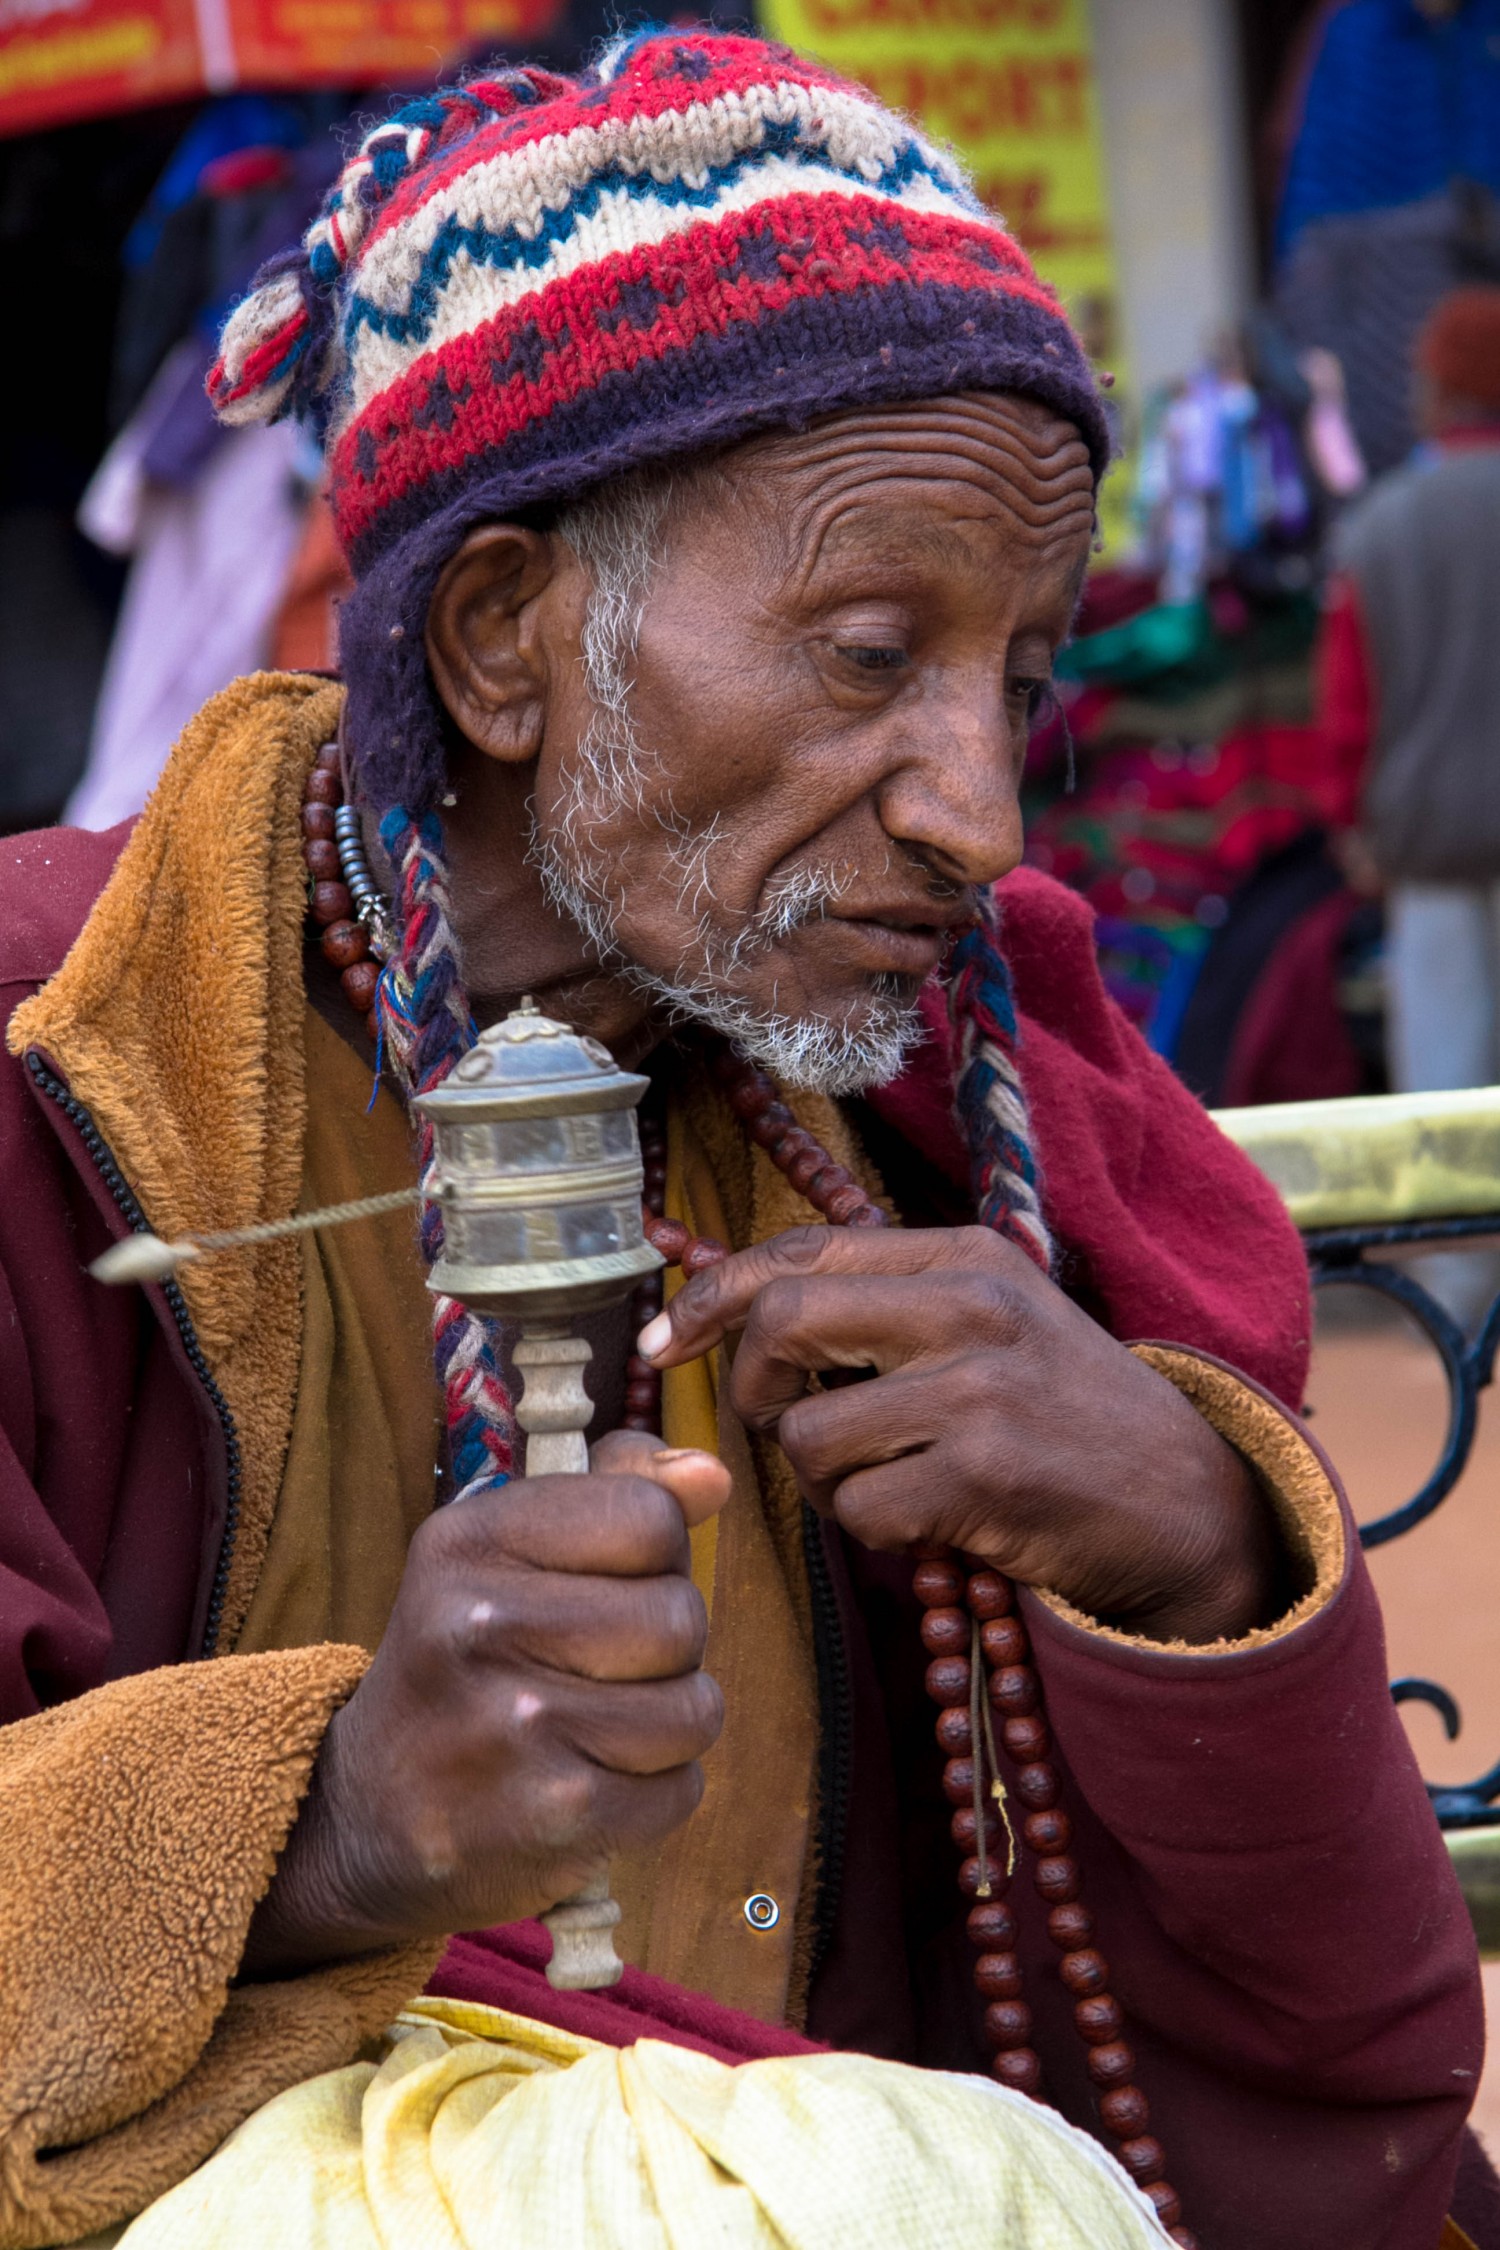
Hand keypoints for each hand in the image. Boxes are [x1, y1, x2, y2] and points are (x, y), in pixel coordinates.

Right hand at [241, 1434, 728, 1977]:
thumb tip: (711, 1475)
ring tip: (596, 1731)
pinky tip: (589, 1786)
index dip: (654, 1557)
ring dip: (666, 1727)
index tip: (606, 1587)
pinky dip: (653, 1795)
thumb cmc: (467, 1665)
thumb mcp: (507, 1556)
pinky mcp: (557, 1814)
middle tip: (597, 1671)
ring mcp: (520, 1724)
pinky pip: (682, 1789)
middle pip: (681, 1616)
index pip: (650, 1517)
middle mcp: (482, 1623)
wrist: (370, 1817)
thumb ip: (616, 1496)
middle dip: (666, 1650)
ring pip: (695, 1708)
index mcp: (470, 1539)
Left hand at [639, 1226, 1277, 1644]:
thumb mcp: (992, 1323)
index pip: (801, 1250)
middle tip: (775, 1423)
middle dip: (752, 1385)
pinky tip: (931, 1523)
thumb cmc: (1066, 1414)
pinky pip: (858, 1511)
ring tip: (891, 1484)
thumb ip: (886, 1305)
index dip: (712, 1296)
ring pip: (808, 1435)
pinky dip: (875, 1533)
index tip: (665, 1341)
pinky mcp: (984, 1473)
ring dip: (825, 1481)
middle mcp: (970, 1304)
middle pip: (783, 1320)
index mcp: (964, 1255)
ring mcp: (979, 1387)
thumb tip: (740, 1306)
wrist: (1186, 1502)